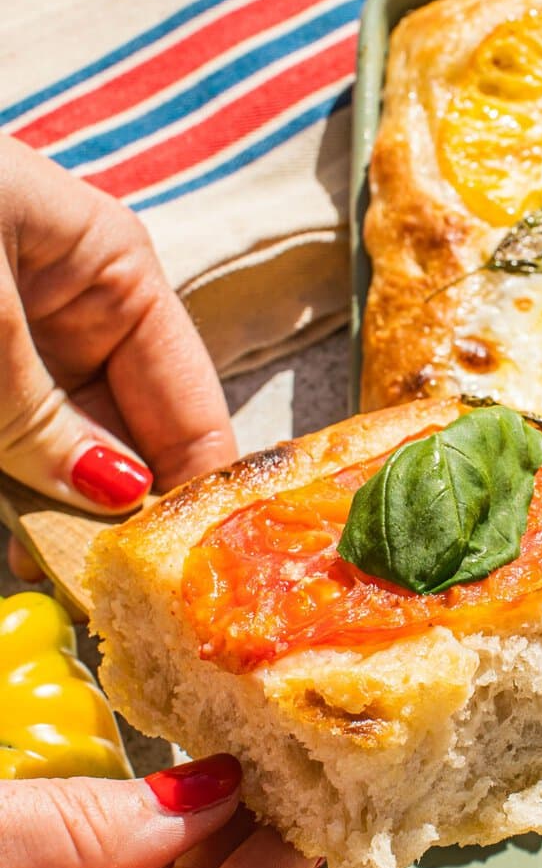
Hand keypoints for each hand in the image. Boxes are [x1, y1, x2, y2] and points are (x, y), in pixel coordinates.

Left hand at [0, 137, 234, 576]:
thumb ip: (40, 412)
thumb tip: (113, 498)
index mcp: (115, 276)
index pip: (189, 406)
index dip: (196, 495)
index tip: (189, 578)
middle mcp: (74, 316)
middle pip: (123, 442)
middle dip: (113, 520)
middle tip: (98, 592)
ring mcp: (14, 350)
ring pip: (55, 456)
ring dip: (46, 517)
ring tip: (46, 569)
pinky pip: (6, 449)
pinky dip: (7, 494)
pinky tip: (7, 534)